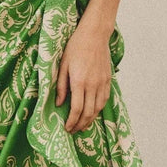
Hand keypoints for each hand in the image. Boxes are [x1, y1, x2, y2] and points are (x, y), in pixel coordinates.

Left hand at [55, 19, 112, 133]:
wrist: (94, 35)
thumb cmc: (75, 47)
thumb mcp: (62, 65)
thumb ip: (60, 86)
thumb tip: (58, 104)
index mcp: (79, 82)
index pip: (77, 109)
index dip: (72, 121)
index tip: (67, 128)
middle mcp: (93, 85)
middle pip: (88, 112)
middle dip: (80, 125)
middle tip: (73, 131)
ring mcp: (102, 83)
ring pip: (98, 108)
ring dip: (90, 120)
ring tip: (82, 125)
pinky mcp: (108, 80)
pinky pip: (104, 100)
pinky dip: (98, 110)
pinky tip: (92, 112)